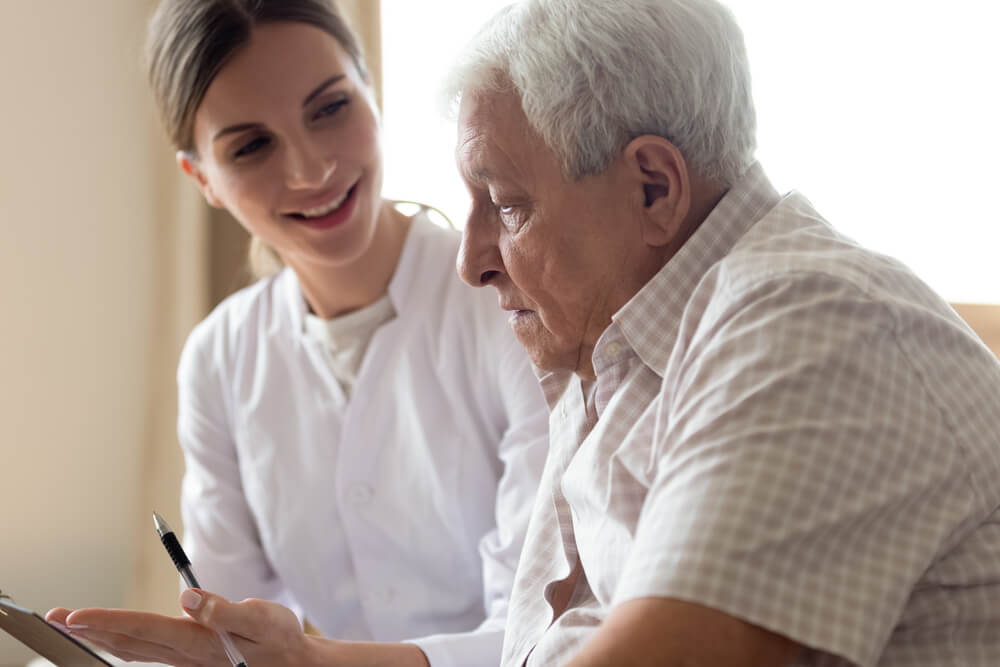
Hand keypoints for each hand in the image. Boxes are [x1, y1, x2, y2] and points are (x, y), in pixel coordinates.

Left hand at [47, 589, 313, 665]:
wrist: (294, 665)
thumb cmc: (280, 638)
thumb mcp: (261, 617)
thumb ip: (223, 610)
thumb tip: (187, 597)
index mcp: (198, 643)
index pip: (143, 628)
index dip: (107, 620)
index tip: (75, 614)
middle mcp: (185, 656)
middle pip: (128, 641)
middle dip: (90, 629)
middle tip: (55, 617)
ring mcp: (185, 661)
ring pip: (133, 650)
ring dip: (100, 636)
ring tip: (74, 625)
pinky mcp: (190, 659)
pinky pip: (145, 653)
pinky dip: (122, 644)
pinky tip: (114, 639)